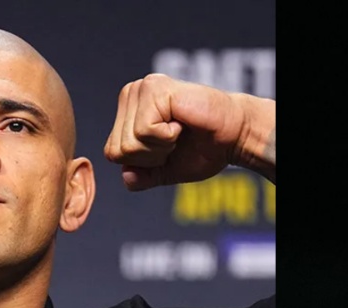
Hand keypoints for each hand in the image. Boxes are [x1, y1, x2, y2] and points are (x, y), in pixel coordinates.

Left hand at [104, 73, 273, 189]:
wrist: (235, 135)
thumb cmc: (206, 148)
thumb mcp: (167, 170)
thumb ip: (144, 176)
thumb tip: (126, 178)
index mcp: (129, 110)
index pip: (112, 152)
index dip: (143, 162)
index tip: (169, 147)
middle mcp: (131, 94)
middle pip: (118, 150)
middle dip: (151, 157)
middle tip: (176, 140)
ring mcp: (141, 89)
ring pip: (129, 142)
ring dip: (160, 147)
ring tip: (179, 131)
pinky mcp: (154, 89)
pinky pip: (144, 131)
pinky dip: (166, 138)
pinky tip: (181, 124)